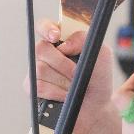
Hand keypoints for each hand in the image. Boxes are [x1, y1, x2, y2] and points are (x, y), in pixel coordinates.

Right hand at [31, 19, 118, 133]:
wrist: (95, 107)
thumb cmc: (97, 79)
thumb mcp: (101, 54)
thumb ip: (84, 40)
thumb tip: (63, 45)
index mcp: (61, 40)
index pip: (45, 26)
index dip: (46, 29)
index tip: (56, 37)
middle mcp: (46, 53)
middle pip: (41, 48)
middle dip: (63, 63)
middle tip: (77, 73)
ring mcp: (36, 70)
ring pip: (40, 69)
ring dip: (63, 81)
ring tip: (74, 86)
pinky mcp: (32, 88)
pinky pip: (38, 86)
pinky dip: (56, 92)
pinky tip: (65, 96)